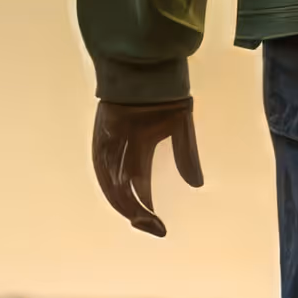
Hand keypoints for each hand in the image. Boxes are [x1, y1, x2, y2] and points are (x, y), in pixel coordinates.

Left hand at [92, 99, 203, 234]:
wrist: (150, 68)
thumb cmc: (166, 94)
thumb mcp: (182, 129)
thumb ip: (187, 156)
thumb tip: (196, 185)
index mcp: (139, 150)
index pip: (138, 189)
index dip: (146, 209)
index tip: (160, 228)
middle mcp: (121, 151)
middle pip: (123, 192)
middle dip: (138, 213)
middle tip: (156, 229)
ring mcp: (109, 143)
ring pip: (112, 184)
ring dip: (126, 206)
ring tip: (143, 222)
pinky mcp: (101, 134)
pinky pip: (102, 166)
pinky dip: (111, 185)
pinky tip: (124, 202)